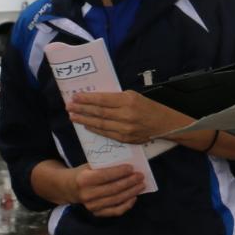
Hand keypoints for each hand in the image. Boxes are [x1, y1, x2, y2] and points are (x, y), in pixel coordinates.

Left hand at [67, 90, 182, 143]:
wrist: (165, 124)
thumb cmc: (148, 106)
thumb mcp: (134, 96)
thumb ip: (116, 98)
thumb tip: (96, 99)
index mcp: (128, 100)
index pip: (102, 100)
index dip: (87, 99)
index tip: (75, 97)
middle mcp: (126, 115)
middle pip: (99, 112)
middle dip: (82, 109)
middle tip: (69, 107)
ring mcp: (126, 129)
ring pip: (100, 124)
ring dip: (85, 120)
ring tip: (73, 117)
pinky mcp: (126, 139)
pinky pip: (107, 134)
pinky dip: (95, 129)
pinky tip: (86, 126)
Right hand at [72, 164, 146, 217]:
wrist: (68, 188)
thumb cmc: (83, 173)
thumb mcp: (89, 166)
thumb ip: (104, 166)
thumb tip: (126, 165)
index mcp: (84, 180)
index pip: (105, 176)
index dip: (120, 172)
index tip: (132, 168)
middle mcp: (88, 194)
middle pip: (113, 188)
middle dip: (130, 182)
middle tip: (141, 176)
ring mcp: (92, 206)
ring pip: (116, 199)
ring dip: (131, 192)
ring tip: (141, 185)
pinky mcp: (97, 213)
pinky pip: (115, 211)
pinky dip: (127, 205)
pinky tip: (134, 197)